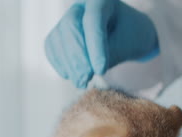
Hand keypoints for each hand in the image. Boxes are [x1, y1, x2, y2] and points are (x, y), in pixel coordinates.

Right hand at [44, 0, 158, 87]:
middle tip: (86, 79)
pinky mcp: (59, 33)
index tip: (100, 70)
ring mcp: (67, 18)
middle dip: (77, 56)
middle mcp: (81, 5)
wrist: (125, 35)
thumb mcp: (126, 45)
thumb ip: (108, 55)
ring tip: (82, 82)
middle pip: (71, 26)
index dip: (95, 46)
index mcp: (102, 0)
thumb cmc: (130, 37)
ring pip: (58, 38)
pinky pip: (52, 47)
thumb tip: (84, 73)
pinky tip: (70, 76)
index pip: (93, 20)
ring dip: (68, 64)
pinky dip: (59, 63)